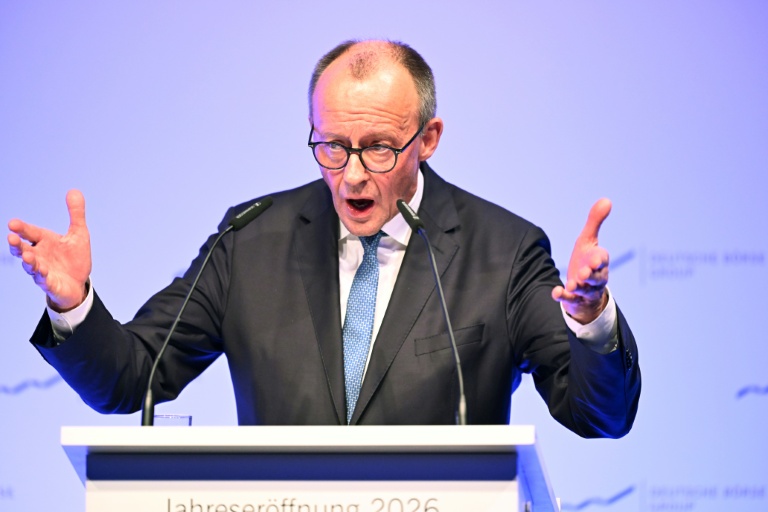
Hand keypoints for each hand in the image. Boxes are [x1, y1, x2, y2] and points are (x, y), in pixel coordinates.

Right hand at [7, 189, 91, 311]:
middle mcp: (39, 255)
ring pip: (32, 266)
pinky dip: (43, 277)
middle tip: (11, 238)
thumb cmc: (74, 258)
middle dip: (17, 245)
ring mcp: (43, 270)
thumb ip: (76, 214)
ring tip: (28, 257)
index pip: (30, 232)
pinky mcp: (50, 284)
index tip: (13, 223)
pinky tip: (43, 274)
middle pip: (23, 250)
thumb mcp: (79, 234)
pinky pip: (45, 281)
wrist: (78, 283)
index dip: (21, 228)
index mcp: (44, 241)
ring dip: (29, 262)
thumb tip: (74, 190)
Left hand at [551, 198, 611, 323]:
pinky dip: (563, 296)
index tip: (594, 259)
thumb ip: (595, 222)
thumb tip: (606, 199)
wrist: (584, 287)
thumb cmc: (587, 260)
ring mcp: (584, 289)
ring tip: (573, 284)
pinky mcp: (573, 298)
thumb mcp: (588, 240)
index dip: (598, 259)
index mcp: (599, 261)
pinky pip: (569, 299)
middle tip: (584, 273)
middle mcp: (595, 277)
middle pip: (596, 277)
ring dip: (579, 286)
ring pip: (585, 289)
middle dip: (591, 275)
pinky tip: (556, 292)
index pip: (602, 259)